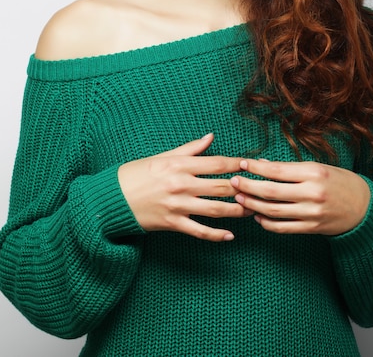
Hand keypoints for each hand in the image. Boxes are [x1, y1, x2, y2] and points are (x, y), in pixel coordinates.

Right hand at [118, 133, 249, 241]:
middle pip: (222, 187)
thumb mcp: (162, 156)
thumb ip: (190, 148)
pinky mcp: (172, 224)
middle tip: (260, 189)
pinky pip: (199, 231)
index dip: (238, 164)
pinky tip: (230, 236)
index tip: (253, 165)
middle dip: (244, 188)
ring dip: (237, 211)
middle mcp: (181, 185)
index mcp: (180, 165)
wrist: (112, 198)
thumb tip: (211, 137)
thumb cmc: (136, 174)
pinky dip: (216, 235)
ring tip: (252, 210)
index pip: (217, 163)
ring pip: (216, 210)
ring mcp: (178, 206)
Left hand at [231, 159, 370, 235]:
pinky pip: (283, 228)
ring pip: (274, 211)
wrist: (364, 207)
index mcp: (314, 173)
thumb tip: (262, 165)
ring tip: (240, 198)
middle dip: (248, 186)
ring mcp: (311, 213)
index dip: (256, 168)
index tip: (242, 164)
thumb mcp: (318, 168)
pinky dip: (267, 223)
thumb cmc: (339, 181)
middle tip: (233, 181)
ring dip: (253, 205)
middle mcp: (312, 193)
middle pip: (271, 191)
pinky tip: (257, 216)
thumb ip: (291, 168)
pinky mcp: (311, 229)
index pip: (277, 170)